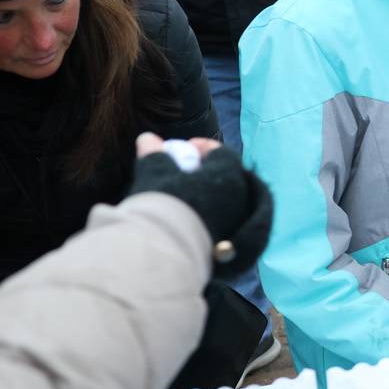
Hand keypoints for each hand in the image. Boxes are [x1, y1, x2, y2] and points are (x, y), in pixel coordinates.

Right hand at [130, 132, 271, 273]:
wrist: (166, 249)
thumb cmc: (163, 202)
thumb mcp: (155, 172)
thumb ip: (154, 154)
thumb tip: (147, 139)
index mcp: (229, 173)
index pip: (222, 153)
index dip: (203, 147)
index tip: (185, 148)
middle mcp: (241, 196)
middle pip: (226, 177)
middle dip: (205, 172)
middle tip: (183, 172)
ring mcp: (238, 222)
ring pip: (226, 202)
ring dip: (207, 195)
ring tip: (183, 197)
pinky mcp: (230, 245)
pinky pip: (222, 224)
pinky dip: (209, 217)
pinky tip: (188, 220)